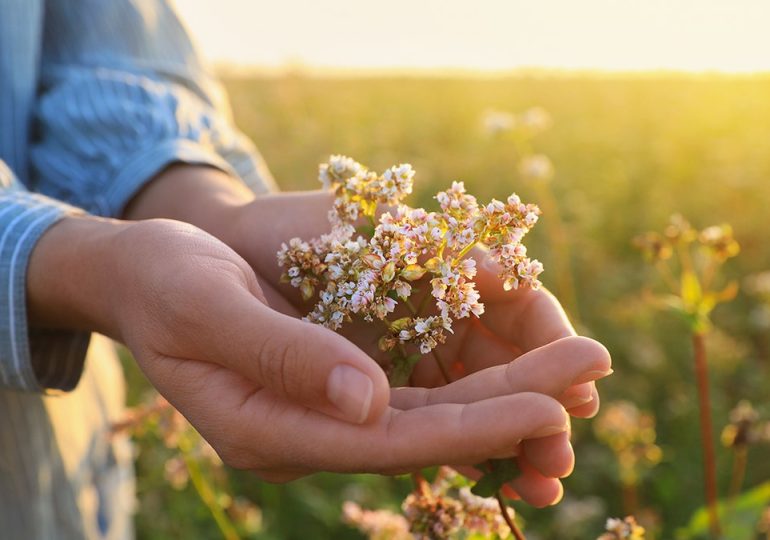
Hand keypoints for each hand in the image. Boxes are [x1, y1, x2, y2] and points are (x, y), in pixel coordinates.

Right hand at [123, 167, 611, 504]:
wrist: (145, 270)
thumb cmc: (162, 282)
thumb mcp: (205, 307)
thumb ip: (282, 356)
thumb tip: (368, 404)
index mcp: (269, 427)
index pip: (390, 441)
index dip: (473, 426)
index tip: (549, 407)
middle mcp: (309, 426)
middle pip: (428, 427)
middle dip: (513, 402)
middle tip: (593, 371)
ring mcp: (326, 401)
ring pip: (432, 406)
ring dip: (507, 383)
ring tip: (582, 361)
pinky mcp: (339, 370)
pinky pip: (417, 380)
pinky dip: (471, 366)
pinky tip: (525, 349)